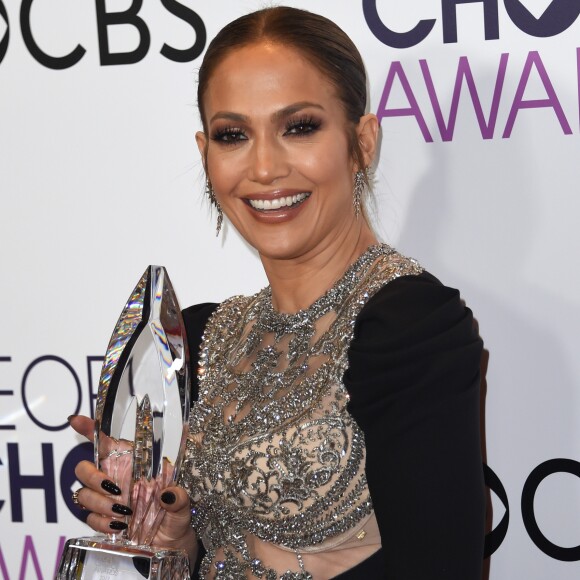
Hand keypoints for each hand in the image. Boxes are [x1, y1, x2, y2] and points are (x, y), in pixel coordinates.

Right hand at [69, 415, 196, 559]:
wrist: (171, 546)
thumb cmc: (175, 517)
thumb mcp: (182, 505)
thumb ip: (179, 497)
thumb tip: (168, 494)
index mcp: (132, 465)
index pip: (106, 443)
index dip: (89, 429)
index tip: (75, 420)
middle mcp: (114, 479)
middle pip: (84, 468)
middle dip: (93, 477)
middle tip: (114, 488)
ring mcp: (106, 500)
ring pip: (83, 494)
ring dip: (100, 503)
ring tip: (123, 512)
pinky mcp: (102, 521)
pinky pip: (89, 518)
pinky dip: (102, 522)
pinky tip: (119, 526)